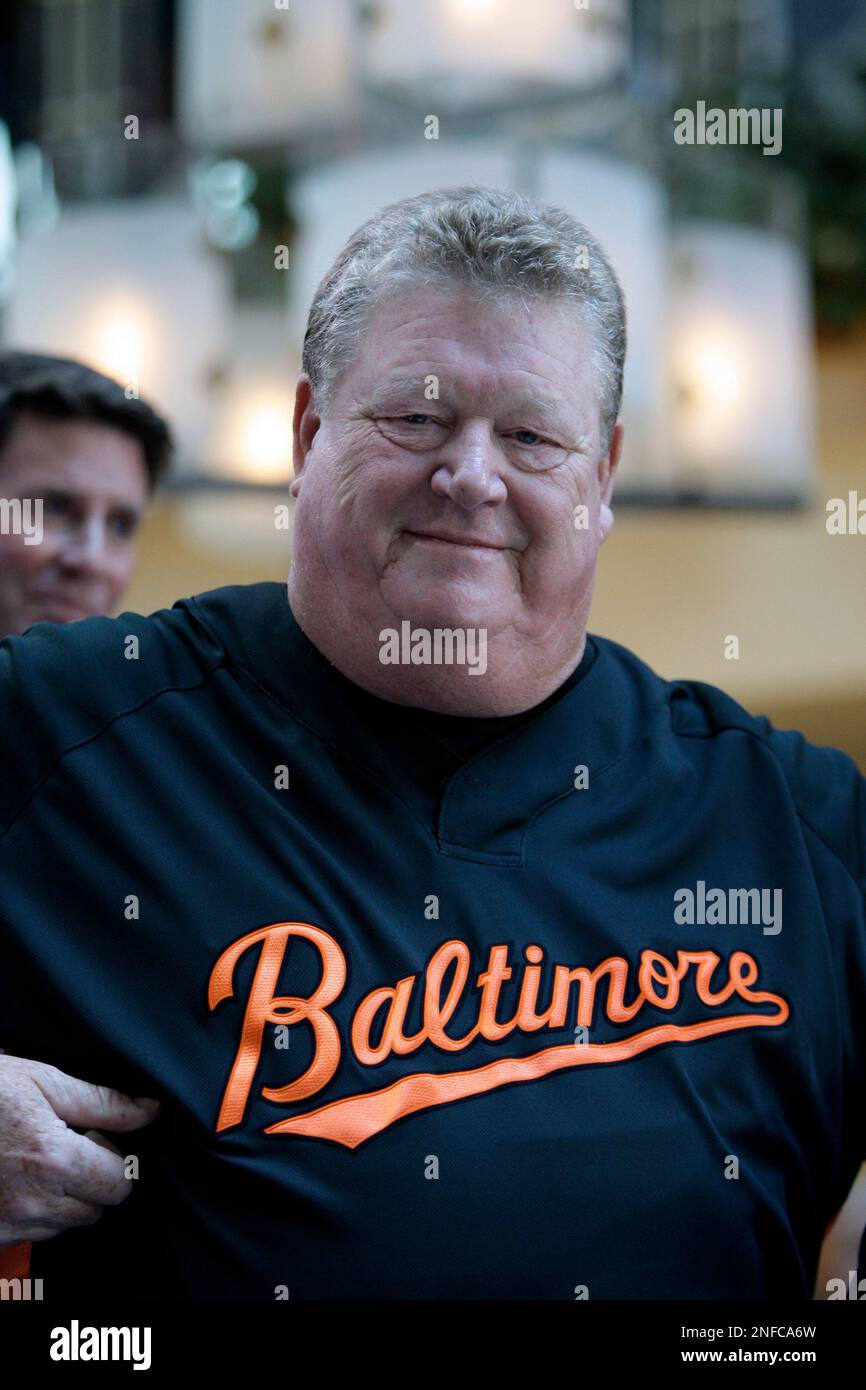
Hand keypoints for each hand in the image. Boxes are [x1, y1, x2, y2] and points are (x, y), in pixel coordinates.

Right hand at [0, 1053, 159, 1243]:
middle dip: (92, 1179)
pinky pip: (32, 1235)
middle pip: (97, 1209)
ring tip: (34, 1160)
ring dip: (63, 1198)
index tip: (94, 1139)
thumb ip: (103, 1102)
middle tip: (64, 1146)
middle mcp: (34, 1200)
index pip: (120, 1184)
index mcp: (56, 1159)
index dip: (114, 1159)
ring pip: (66, 1225)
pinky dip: (34, 1211)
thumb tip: (150, 1111)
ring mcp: (10, 1222)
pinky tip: (15, 1178)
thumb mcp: (44, 1081)